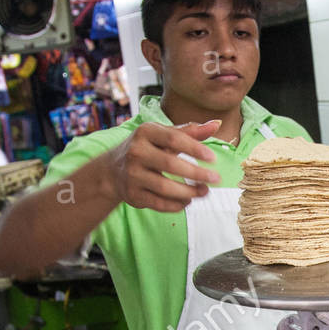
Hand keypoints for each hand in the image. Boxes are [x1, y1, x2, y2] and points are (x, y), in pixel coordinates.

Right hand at [101, 120, 222, 211]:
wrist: (112, 171)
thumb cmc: (146, 149)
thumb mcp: (164, 135)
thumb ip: (190, 131)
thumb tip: (216, 124)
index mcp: (145, 132)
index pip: (173, 139)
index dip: (195, 149)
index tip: (213, 158)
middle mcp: (136, 152)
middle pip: (171, 165)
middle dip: (196, 174)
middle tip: (215, 179)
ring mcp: (133, 175)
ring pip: (165, 187)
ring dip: (189, 192)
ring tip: (204, 191)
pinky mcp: (133, 194)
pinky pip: (159, 203)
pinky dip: (177, 205)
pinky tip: (188, 201)